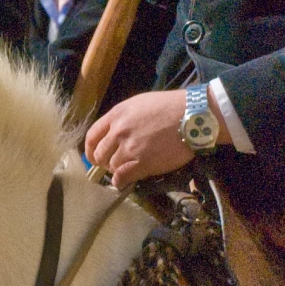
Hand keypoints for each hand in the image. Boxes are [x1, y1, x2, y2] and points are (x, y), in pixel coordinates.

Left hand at [84, 88, 205, 187]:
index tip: (94, 156)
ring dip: (115, 170)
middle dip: (103, 161)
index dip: (90, 149)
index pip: (92, 135)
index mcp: (116, 114)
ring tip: (124, 170)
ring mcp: (130, 148)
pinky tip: (123, 182)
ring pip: (111, 166)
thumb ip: (124, 118)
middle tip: (112, 165)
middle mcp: (119, 131)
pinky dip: (120, 181)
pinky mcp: (143, 163)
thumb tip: (116, 132)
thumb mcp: (140, 104)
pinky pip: (122, 177)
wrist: (194, 115)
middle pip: (99, 153)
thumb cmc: (171, 106)